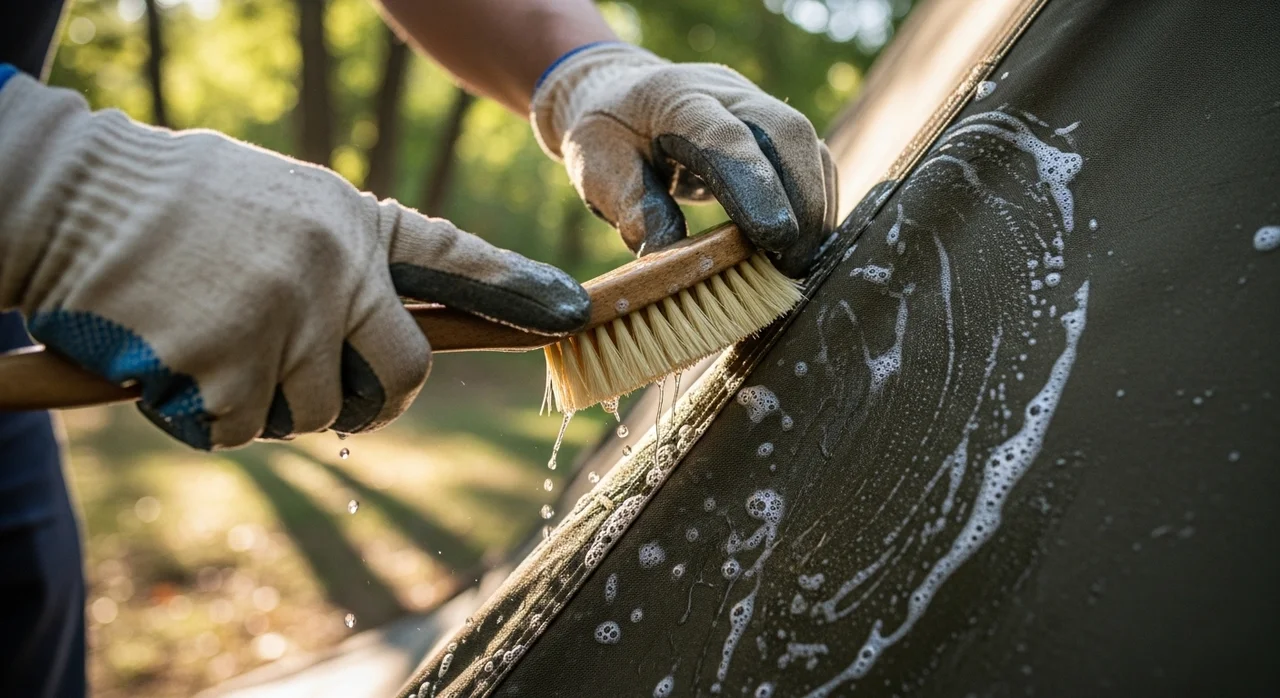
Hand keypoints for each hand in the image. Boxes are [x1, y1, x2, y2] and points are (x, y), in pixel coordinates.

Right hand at [0, 74, 589, 449]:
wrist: (76, 196)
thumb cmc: (183, 201)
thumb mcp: (289, 204)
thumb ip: (347, 255)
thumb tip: (394, 312)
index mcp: (353, 228)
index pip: (456, 262)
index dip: (518, 289)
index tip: (574, 308)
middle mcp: (333, 275)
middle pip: (398, 379)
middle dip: (370, 402)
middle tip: (329, 394)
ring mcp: (280, 324)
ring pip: (309, 415)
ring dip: (266, 402)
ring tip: (214, 343)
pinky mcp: (220, 371)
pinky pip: (236, 431)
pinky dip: (204, 414)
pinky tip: (172, 360)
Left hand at [531, 43, 837, 275]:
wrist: (621, 92)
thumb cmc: (608, 133)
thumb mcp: (598, 167)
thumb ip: (633, 206)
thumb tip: (670, 258)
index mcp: (676, 99)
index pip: (726, 137)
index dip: (755, 186)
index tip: (774, 239)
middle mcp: (727, 92)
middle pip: (786, 134)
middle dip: (801, 204)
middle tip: (790, 267)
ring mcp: (757, 104)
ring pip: (808, 147)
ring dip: (813, 209)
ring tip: (796, 264)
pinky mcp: (774, 127)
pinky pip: (811, 160)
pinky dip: (815, 203)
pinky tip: (803, 243)